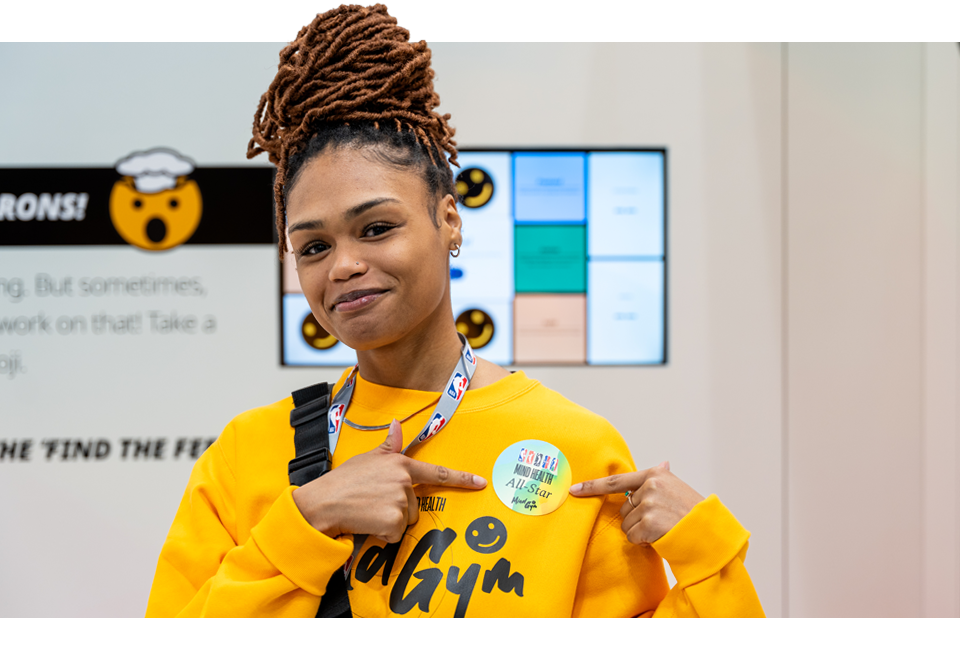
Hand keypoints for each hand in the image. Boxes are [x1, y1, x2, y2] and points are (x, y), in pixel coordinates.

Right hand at [292, 419, 486, 541]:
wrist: (323, 502)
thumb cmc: (343, 481)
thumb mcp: (367, 458)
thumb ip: (388, 446)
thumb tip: (398, 425)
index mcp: (401, 464)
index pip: (436, 472)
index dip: (461, 478)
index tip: (480, 482)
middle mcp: (404, 481)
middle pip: (415, 504)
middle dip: (398, 507)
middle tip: (373, 502)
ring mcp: (400, 501)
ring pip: (406, 520)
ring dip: (390, 521)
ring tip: (369, 511)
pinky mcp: (393, 521)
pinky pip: (396, 534)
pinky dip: (383, 533)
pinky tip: (368, 522)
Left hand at [569, 461, 703, 544]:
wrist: (708, 532)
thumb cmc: (692, 512)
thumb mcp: (678, 488)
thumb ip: (663, 478)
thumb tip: (662, 463)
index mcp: (654, 476)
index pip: (616, 481)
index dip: (592, 486)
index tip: (574, 490)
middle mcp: (649, 487)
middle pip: (623, 509)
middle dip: (636, 519)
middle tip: (659, 522)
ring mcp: (648, 504)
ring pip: (627, 525)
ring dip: (641, 532)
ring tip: (662, 529)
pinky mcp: (648, 523)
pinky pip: (632, 537)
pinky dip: (643, 542)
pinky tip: (660, 537)